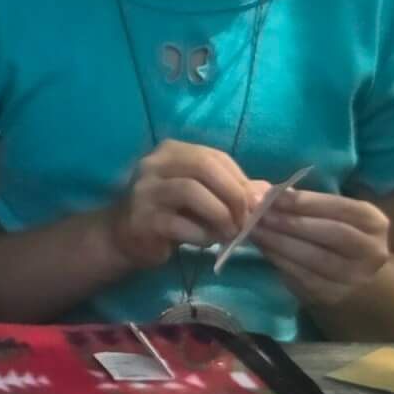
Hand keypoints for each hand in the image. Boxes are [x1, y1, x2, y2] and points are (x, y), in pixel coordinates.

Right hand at [106, 140, 250, 268]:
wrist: (125, 236)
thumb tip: (268, 193)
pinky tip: (206, 242)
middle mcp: (154, 164)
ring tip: (229, 233)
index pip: (216, 157)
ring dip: (219, 214)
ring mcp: (144, 190)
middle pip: (203, 167)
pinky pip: (179, 223)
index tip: (254, 205)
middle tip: (245, 220)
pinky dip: (202, 235)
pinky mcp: (141, 218)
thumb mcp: (203, 195)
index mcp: (171, 151)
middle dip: (233, 194)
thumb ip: (233, 190)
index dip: (241, 180)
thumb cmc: (171, 212)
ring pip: (190, 190)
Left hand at [252, 188, 391, 307]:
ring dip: (280, 242)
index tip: (273, 196)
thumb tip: (263, 193)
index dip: (306, 201)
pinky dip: (279, 260)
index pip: (341, 207)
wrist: (347, 274)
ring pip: (316, 257)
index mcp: (373, 222)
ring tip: (254, 230)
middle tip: (259, 214)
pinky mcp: (333, 294)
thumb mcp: (327, 214)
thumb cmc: (330, 234)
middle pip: (333, 233)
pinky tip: (262, 248)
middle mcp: (372, 251)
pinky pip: (303, 276)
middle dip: (292, 222)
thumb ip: (302, 203)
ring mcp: (355, 276)